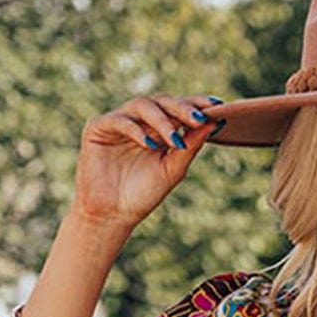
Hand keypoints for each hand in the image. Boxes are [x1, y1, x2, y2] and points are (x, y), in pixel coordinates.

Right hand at [70, 92, 225, 235]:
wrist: (113, 214)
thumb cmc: (143, 194)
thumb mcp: (172, 170)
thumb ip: (191, 146)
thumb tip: (216, 123)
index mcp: (158, 128)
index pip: (178, 108)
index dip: (196, 103)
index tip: (218, 105)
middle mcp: (140, 120)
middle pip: (163, 101)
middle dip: (182, 108)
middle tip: (199, 117)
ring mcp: (119, 121)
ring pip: (143, 105)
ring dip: (162, 121)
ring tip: (174, 140)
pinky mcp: (99, 127)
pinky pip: (119, 120)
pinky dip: (136, 131)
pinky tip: (150, 144)